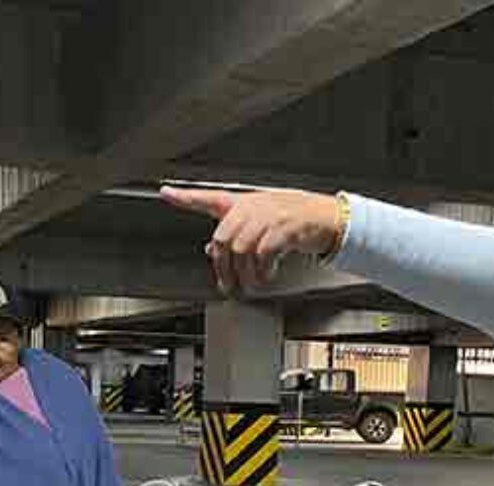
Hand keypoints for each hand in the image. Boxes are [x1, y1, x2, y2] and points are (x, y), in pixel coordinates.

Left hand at [160, 186, 344, 294]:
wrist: (327, 217)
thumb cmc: (292, 220)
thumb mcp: (261, 224)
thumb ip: (235, 235)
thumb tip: (212, 250)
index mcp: (242, 203)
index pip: (209, 198)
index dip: (186, 197)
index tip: (166, 193)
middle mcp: (252, 206)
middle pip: (223, 238)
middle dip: (223, 267)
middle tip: (227, 285)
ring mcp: (269, 215)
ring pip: (242, 249)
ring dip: (244, 273)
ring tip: (251, 284)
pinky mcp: (285, 227)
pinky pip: (264, 253)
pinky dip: (263, 269)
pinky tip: (267, 274)